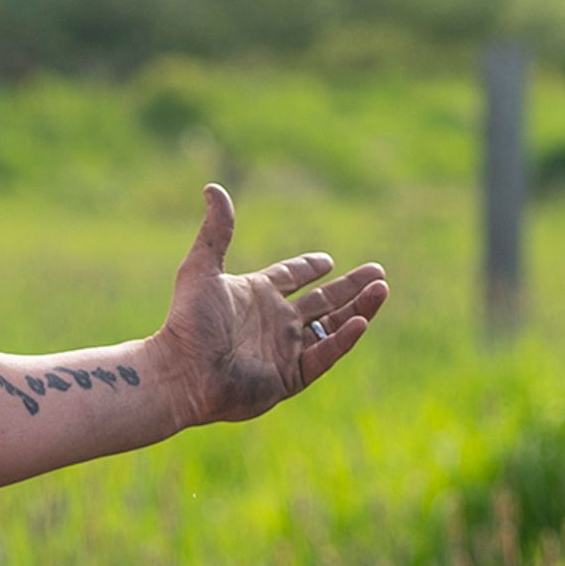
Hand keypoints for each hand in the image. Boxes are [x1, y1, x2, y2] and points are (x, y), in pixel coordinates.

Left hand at [153, 185, 387, 426]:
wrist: (183, 373)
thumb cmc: (188, 322)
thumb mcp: (202, 268)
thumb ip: (216, 231)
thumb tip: (214, 188)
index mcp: (256, 296)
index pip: (291, 277)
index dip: (310, 267)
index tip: (327, 261)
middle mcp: (275, 322)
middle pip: (323, 301)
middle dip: (351, 287)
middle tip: (379, 273)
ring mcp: (284, 351)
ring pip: (332, 327)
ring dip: (358, 309)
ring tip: (382, 289)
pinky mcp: (289, 378)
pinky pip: (323, 355)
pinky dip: (342, 339)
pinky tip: (361, 321)